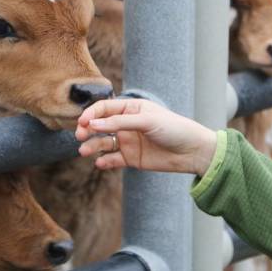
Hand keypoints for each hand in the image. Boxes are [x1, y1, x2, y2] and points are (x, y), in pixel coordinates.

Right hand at [75, 99, 217, 175]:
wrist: (192, 152)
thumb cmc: (173, 129)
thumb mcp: (146, 121)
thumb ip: (119, 122)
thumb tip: (93, 124)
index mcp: (131, 108)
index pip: (104, 108)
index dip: (91, 114)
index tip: (83, 122)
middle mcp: (127, 124)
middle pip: (100, 125)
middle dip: (87, 130)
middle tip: (79, 136)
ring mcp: (128, 141)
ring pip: (103, 143)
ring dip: (92, 146)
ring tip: (84, 151)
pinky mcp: (131, 158)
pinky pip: (112, 159)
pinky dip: (104, 161)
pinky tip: (100, 162)